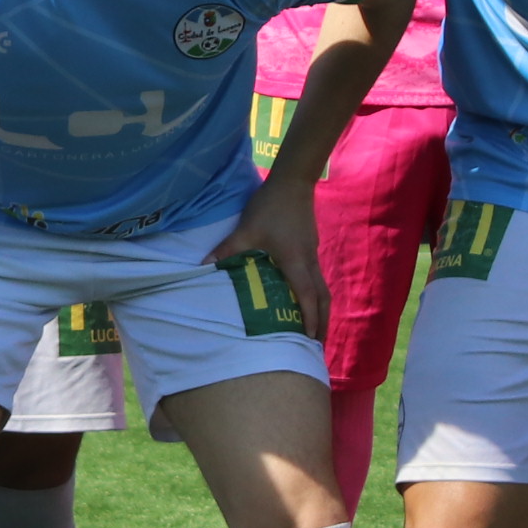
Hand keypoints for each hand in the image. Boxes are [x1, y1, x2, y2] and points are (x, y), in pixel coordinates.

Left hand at [206, 176, 327, 337]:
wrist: (293, 183)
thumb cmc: (271, 208)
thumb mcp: (246, 230)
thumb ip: (227, 250)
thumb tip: (204, 267)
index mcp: (296, 263)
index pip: (307, 297)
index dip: (309, 319)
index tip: (309, 339)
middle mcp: (309, 262)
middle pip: (323, 298)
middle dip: (322, 322)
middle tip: (318, 344)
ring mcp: (313, 254)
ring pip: (323, 288)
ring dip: (321, 309)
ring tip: (316, 328)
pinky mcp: (310, 247)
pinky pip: (317, 277)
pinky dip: (316, 294)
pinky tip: (306, 298)